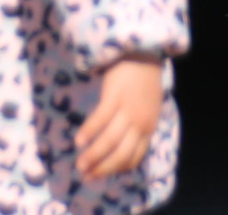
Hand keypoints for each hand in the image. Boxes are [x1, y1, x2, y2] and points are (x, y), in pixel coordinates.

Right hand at [74, 54, 162, 180]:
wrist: (143, 52)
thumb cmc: (143, 81)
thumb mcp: (147, 108)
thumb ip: (137, 126)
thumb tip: (117, 146)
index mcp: (149, 127)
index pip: (133, 158)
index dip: (115, 170)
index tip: (99, 175)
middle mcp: (140, 122)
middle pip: (120, 154)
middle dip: (102, 168)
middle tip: (85, 175)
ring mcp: (128, 110)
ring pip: (109, 141)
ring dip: (93, 155)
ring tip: (80, 164)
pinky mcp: (115, 96)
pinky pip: (100, 120)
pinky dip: (89, 132)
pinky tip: (79, 141)